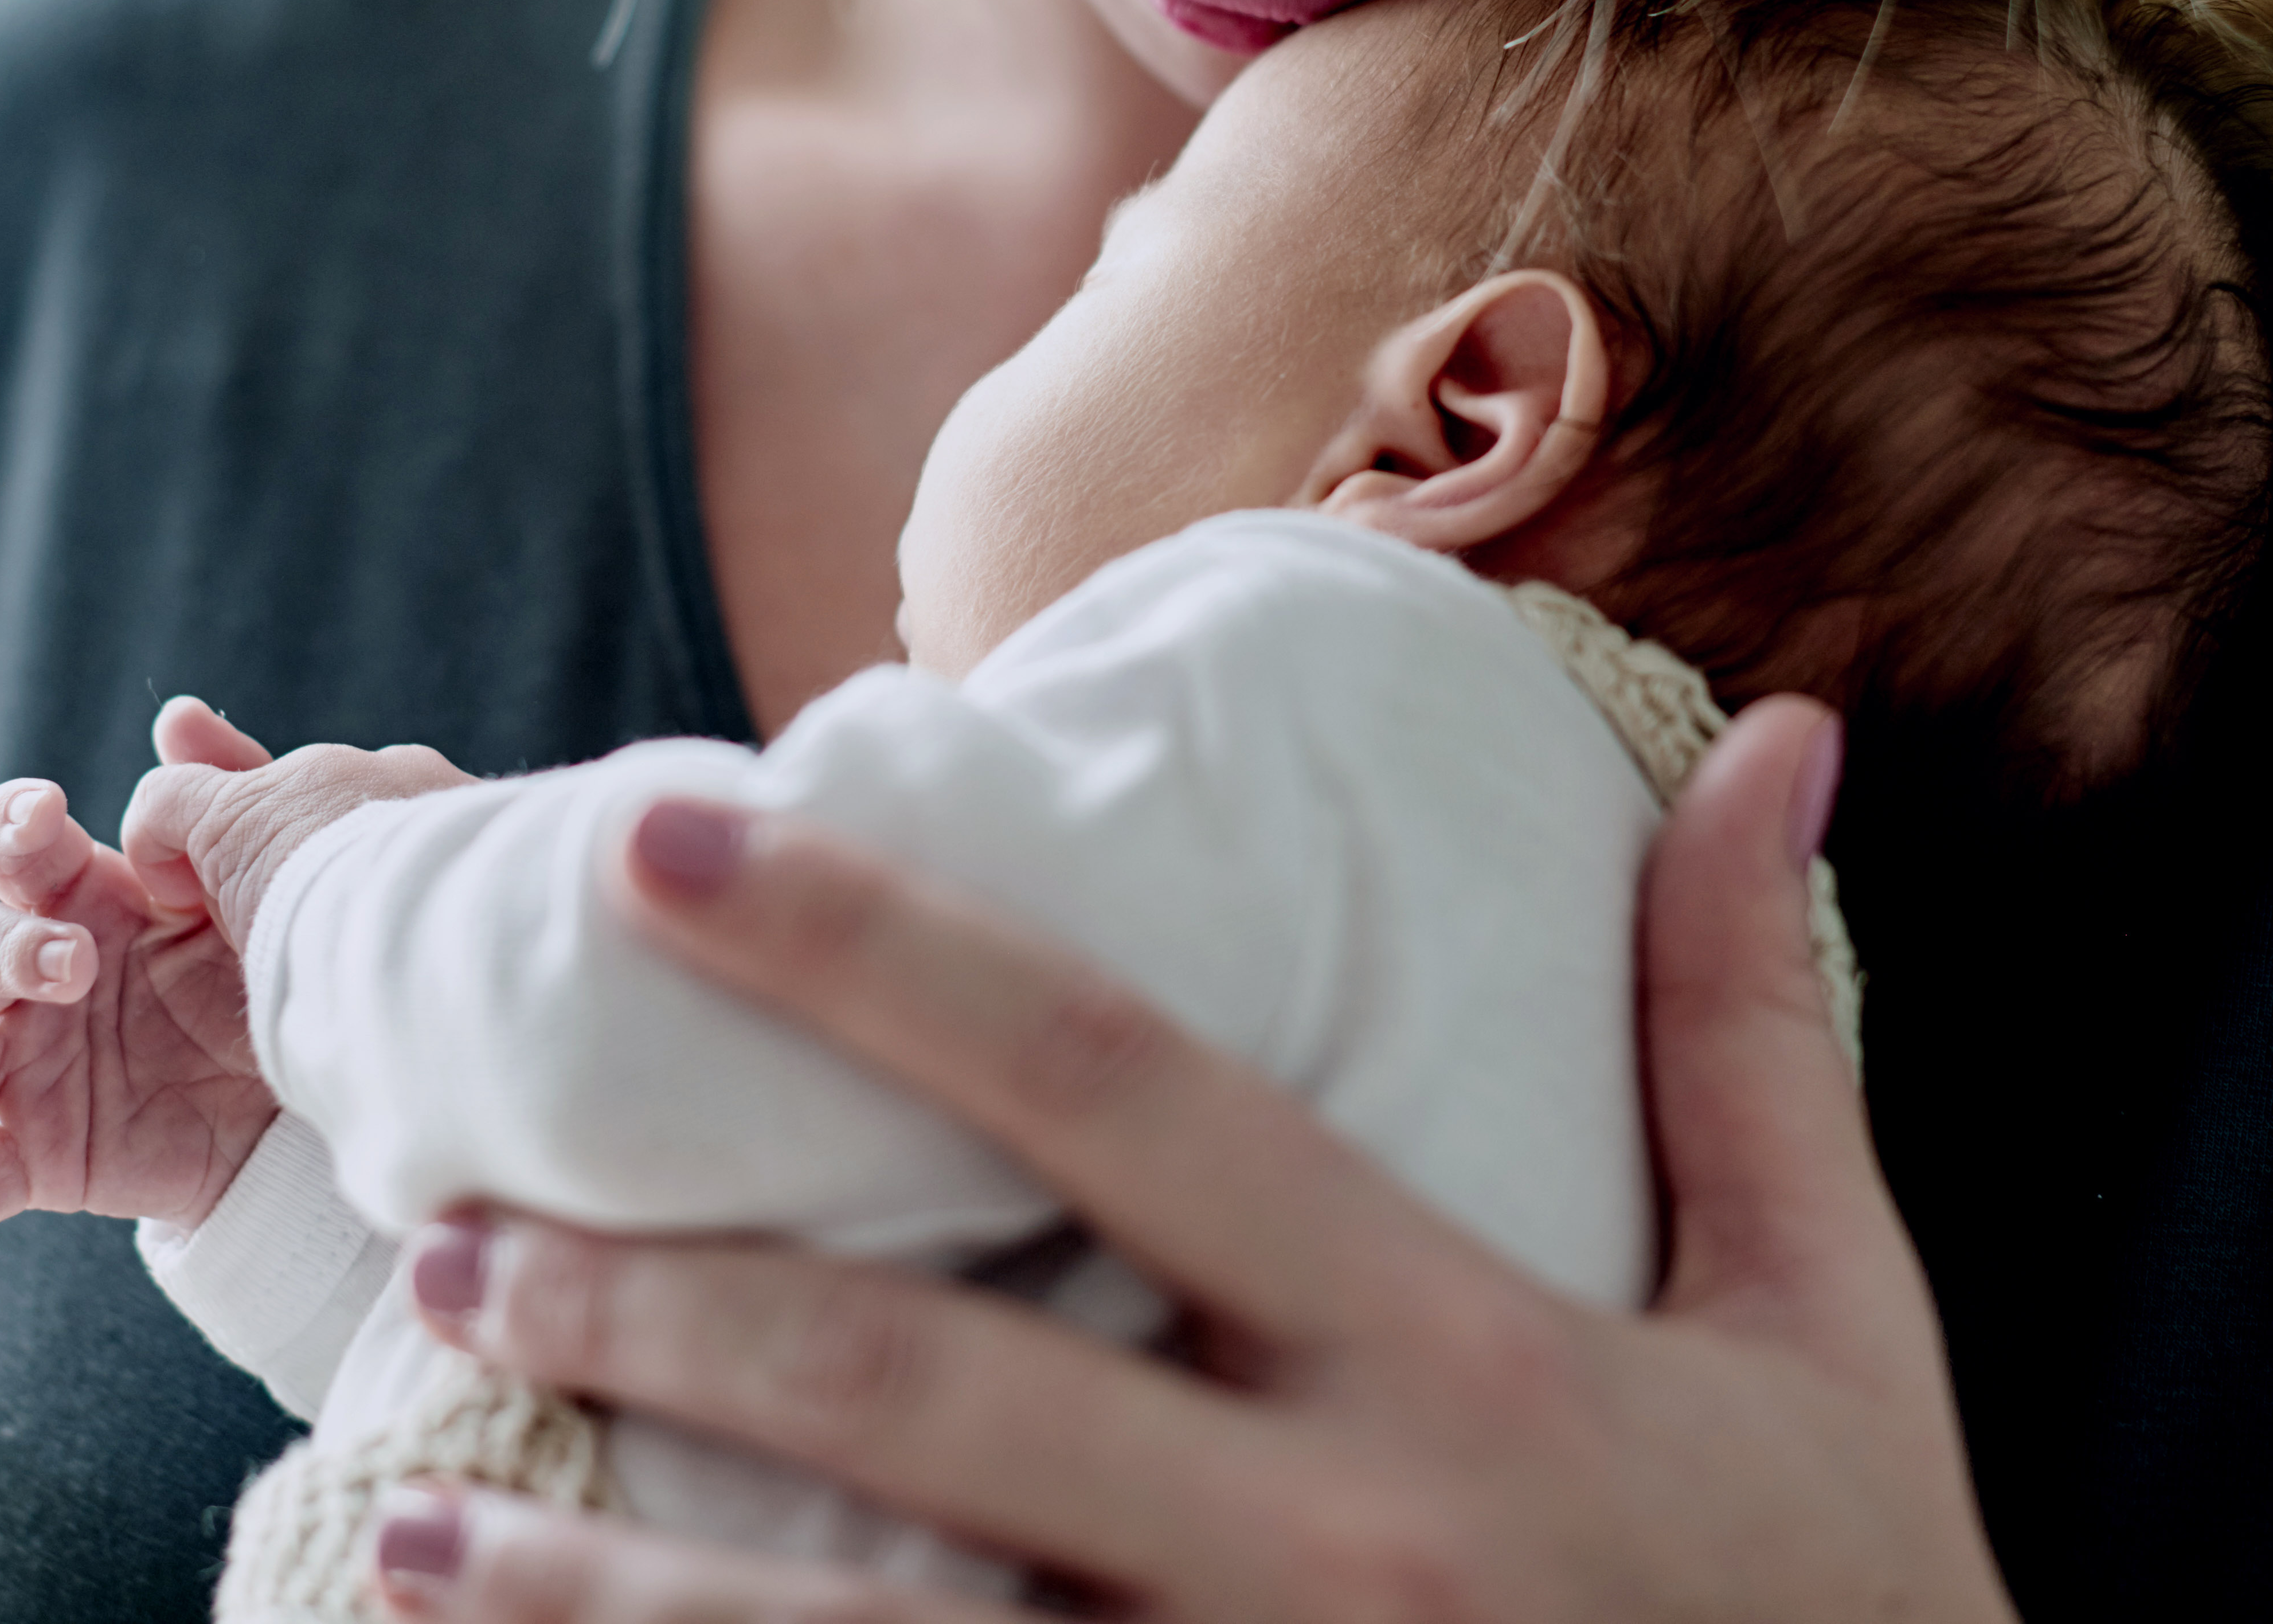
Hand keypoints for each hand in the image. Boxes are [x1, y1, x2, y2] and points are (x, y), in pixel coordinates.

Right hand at [0, 699, 464, 1246]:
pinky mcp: (47, 1157)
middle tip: (75, 963)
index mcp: (90, 896)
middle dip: (3, 946)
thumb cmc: (289, 951)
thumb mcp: (269, 864)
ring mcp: (36, 1069)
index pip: (14, 847)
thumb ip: (223, 794)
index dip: (10, 827)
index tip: (44, 823)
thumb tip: (177, 716)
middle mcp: (46, 978)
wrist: (340, 1077)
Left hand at [359, 697, 2015, 1622]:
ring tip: (421, 1497)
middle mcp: (1323, 1543)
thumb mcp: (1839, 1330)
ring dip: (609, 1586)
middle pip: (921, 1386)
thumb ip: (1749, 1035)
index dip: (878, 951)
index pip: (1115, 1092)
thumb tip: (1770, 736)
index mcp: (1459, 1356)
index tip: (669, 840)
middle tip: (457, 1229)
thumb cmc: (1850, 1612)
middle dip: (663, 1296)